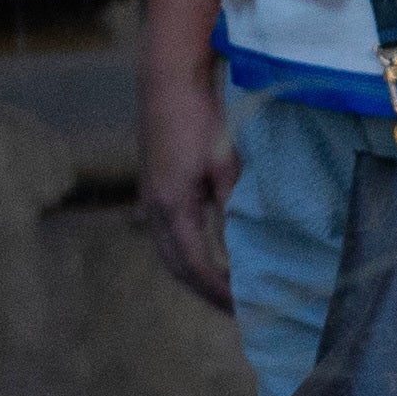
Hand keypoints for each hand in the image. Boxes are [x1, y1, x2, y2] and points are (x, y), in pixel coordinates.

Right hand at [138, 70, 236, 310]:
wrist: (169, 83)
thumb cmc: (201, 119)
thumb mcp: (226, 164)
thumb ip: (235, 205)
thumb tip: (247, 244)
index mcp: (171, 206)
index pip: (196, 266)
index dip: (219, 292)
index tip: (244, 309)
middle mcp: (153, 208)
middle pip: (177, 267)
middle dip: (206, 292)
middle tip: (236, 312)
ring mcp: (150, 198)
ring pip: (170, 253)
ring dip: (196, 275)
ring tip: (226, 293)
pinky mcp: (154, 188)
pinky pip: (170, 235)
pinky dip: (189, 254)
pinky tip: (210, 257)